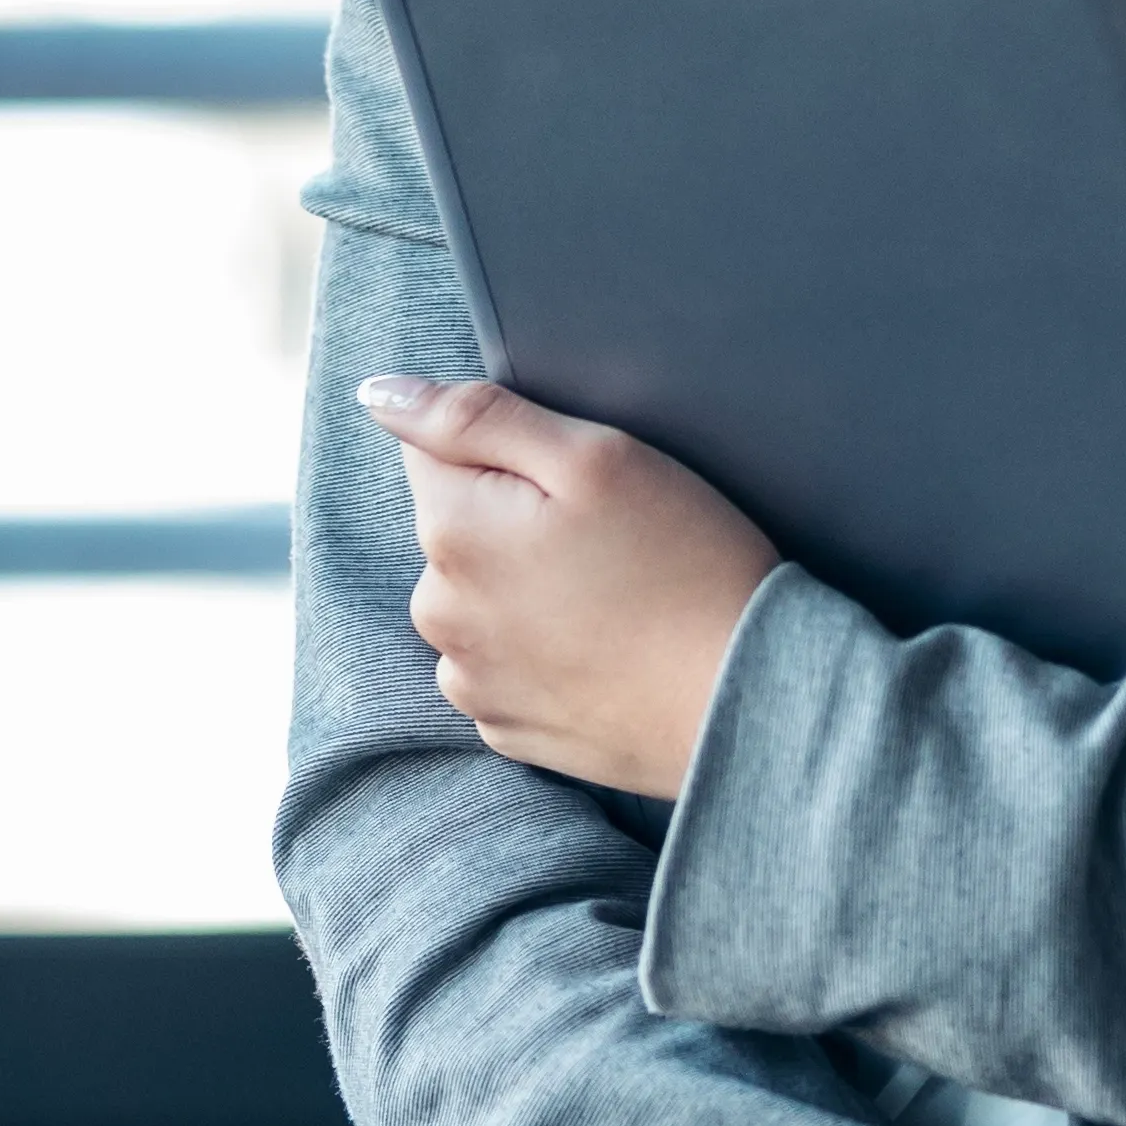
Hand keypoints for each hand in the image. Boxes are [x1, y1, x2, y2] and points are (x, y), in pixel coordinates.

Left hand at [363, 375, 778, 798]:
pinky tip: (609, 650)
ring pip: (481, 600)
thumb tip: (380, 396)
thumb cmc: (684, 566)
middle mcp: (438, 611)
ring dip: (527, 591)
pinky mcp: (507, 729)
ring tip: (616, 600)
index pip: (436, 450)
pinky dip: (546, 653)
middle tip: (613, 540)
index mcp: (451, 529)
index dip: (510, 452)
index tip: (574, 481)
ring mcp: (471, 679)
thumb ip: (476, 416)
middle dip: (516, 521)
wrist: (745, 702)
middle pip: (458, 528)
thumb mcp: (594, 456)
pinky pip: (508, 665)